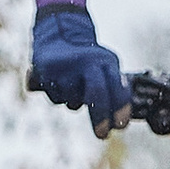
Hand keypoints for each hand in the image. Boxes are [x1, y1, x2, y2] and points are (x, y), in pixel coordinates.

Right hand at [30, 6, 131, 136]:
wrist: (58, 34)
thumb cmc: (89, 59)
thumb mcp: (106, 67)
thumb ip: (114, 88)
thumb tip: (122, 121)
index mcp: (105, 61)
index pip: (117, 87)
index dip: (121, 108)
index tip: (121, 125)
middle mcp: (87, 62)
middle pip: (97, 93)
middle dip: (100, 117)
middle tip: (102, 135)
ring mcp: (66, 66)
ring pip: (73, 101)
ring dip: (75, 102)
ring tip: (73, 86)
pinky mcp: (47, 71)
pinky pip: (57, 98)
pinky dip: (60, 96)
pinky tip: (60, 83)